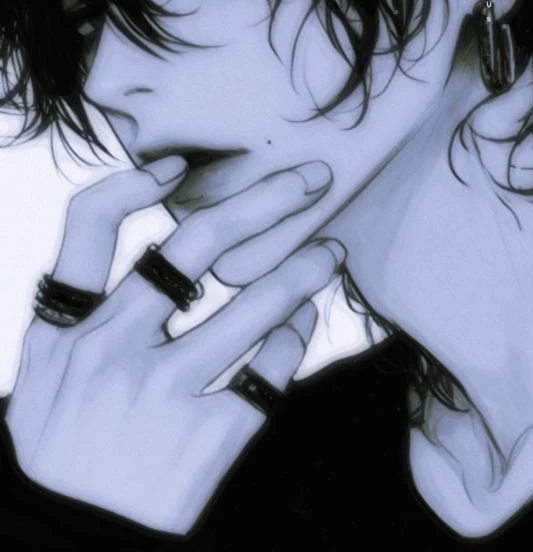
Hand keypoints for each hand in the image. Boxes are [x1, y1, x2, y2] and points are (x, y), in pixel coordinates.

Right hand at [4, 156, 344, 534]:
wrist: (68, 539)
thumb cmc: (66, 441)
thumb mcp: (52, 367)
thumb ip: (95, 307)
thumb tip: (172, 242)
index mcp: (66, 327)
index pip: (89, 224)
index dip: (133, 182)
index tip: (180, 167)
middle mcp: (112, 348)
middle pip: (198, 245)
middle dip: (266, 200)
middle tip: (312, 180)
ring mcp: (161, 394)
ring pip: (255, 303)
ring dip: (304, 268)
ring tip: (330, 251)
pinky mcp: (206, 440)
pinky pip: (272, 370)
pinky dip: (295, 337)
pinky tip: (303, 322)